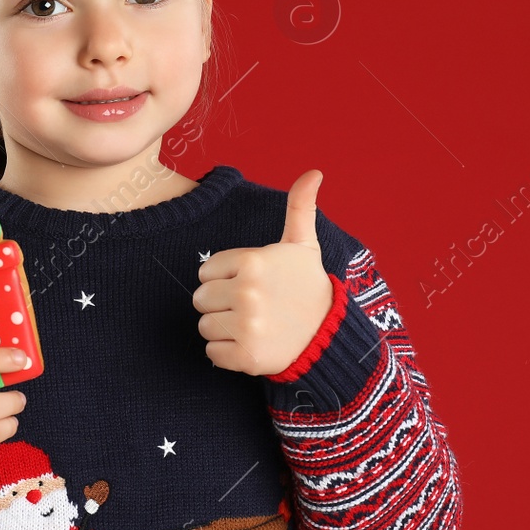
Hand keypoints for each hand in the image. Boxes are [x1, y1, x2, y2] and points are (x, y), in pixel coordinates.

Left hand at [193, 169, 334, 376]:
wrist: (329, 336)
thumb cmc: (308, 287)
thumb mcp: (303, 246)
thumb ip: (299, 207)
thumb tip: (314, 172)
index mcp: (252, 261)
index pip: (205, 272)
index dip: (225, 278)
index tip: (251, 283)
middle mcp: (246, 292)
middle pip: (200, 299)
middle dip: (221, 303)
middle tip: (252, 306)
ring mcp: (246, 326)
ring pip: (205, 326)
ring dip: (224, 329)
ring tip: (253, 325)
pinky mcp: (245, 356)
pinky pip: (212, 354)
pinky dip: (228, 354)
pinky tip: (252, 344)